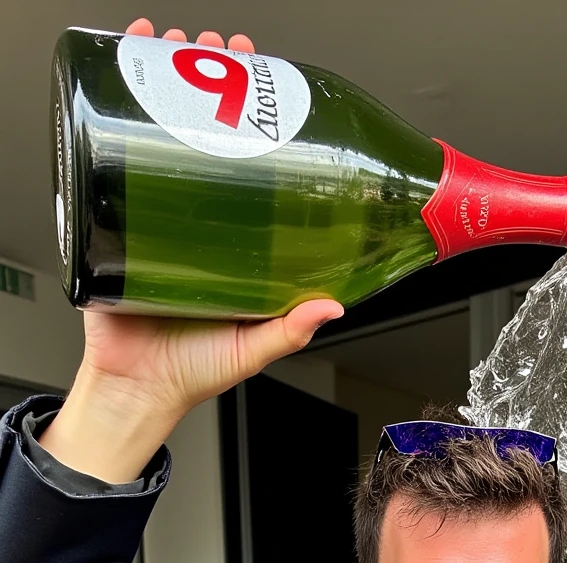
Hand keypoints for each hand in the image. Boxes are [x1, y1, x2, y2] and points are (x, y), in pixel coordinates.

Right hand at [41, 19, 343, 482]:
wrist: (135, 388)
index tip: (260, 75)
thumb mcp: (252, 347)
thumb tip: (332, 304)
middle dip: (210, 76)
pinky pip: (113, 153)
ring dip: (167, 77)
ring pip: (162, 126)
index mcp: (237, 233)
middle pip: (205, 124)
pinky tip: (126, 76)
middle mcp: (198, 214)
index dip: (252, 109)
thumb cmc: (192, 370)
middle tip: (220, 53)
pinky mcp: (114, 216)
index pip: (249, 151)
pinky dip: (116, 107)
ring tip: (174, 49)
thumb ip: (289, 329)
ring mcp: (154, 209)